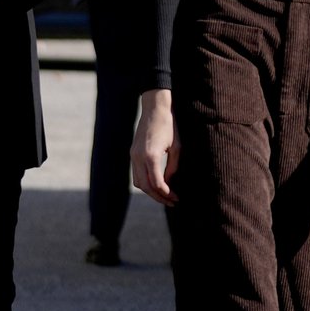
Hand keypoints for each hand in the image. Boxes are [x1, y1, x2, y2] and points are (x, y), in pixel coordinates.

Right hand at [131, 89, 179, 205]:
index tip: (176, 198)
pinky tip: (156, 184)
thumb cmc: (169, 126)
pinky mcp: (132, 152)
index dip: (167, 194)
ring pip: (138, 181)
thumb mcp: (177, 148)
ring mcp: (133, 154)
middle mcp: (138, 157)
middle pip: (145, 186)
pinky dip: (145, 182)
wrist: (155, 108)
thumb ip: (173, 168)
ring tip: (164, 195)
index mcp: (151, 155)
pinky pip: (136, 173)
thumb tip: (169, 184)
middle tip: (172, 202)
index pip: (156, 183)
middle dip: (158, 197)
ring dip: (150, 191)